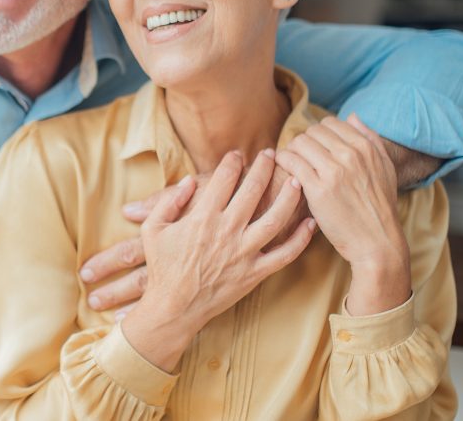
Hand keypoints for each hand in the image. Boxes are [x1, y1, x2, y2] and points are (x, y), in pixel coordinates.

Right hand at [81, 165, 310, 316]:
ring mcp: (244, 253)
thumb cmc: (162, 268)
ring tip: (297, 179)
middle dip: (264, 167)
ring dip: (289, 197)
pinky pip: (285, 255)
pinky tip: (310, 223)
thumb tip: (188, 181)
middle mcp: (227, 232)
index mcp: (202, 218)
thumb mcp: (153, 229)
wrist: (173, 309)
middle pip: (253, 190)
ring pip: (275, 219)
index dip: (233, 162)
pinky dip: (301, 239)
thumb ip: (169, 201)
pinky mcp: (255, 273)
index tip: (238, 154)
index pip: (224, 179)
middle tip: (272, 154)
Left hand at [275, 114, 410, 316]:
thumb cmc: (380, 207)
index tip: (313, 148)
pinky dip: (283, 161)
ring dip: (291, 150)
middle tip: (299, 157)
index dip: (318, 134)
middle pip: (312, 132)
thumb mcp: (385, 168)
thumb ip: (370, 138)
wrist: (377, 242)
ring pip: (299, 143)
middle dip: (303, 142)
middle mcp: (350, 155)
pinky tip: (284, 169)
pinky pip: (291, 161)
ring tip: (290, 163)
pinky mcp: (318, 189)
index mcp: (365, 147)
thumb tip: (351, 116)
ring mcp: (333, 171)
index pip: (330, 123)